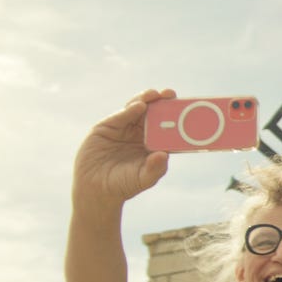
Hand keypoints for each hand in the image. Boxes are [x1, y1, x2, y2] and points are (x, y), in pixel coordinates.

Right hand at [73, 89, 175, 208]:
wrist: (95, 188)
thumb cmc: (124, 184)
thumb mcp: (142, 179)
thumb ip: (154, 169)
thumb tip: (164, 155)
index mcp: (154, 143)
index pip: (168, 126)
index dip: (176, 116)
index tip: (185, 108)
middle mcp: (140, 133)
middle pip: (154, 113)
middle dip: (162, 102)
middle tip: (170, 94)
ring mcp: (124, 128)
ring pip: (137, 109)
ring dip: (147, 100)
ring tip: (155, 94)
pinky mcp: (107, 126)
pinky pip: (120, 115)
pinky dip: (129, 109)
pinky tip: (139, 106)